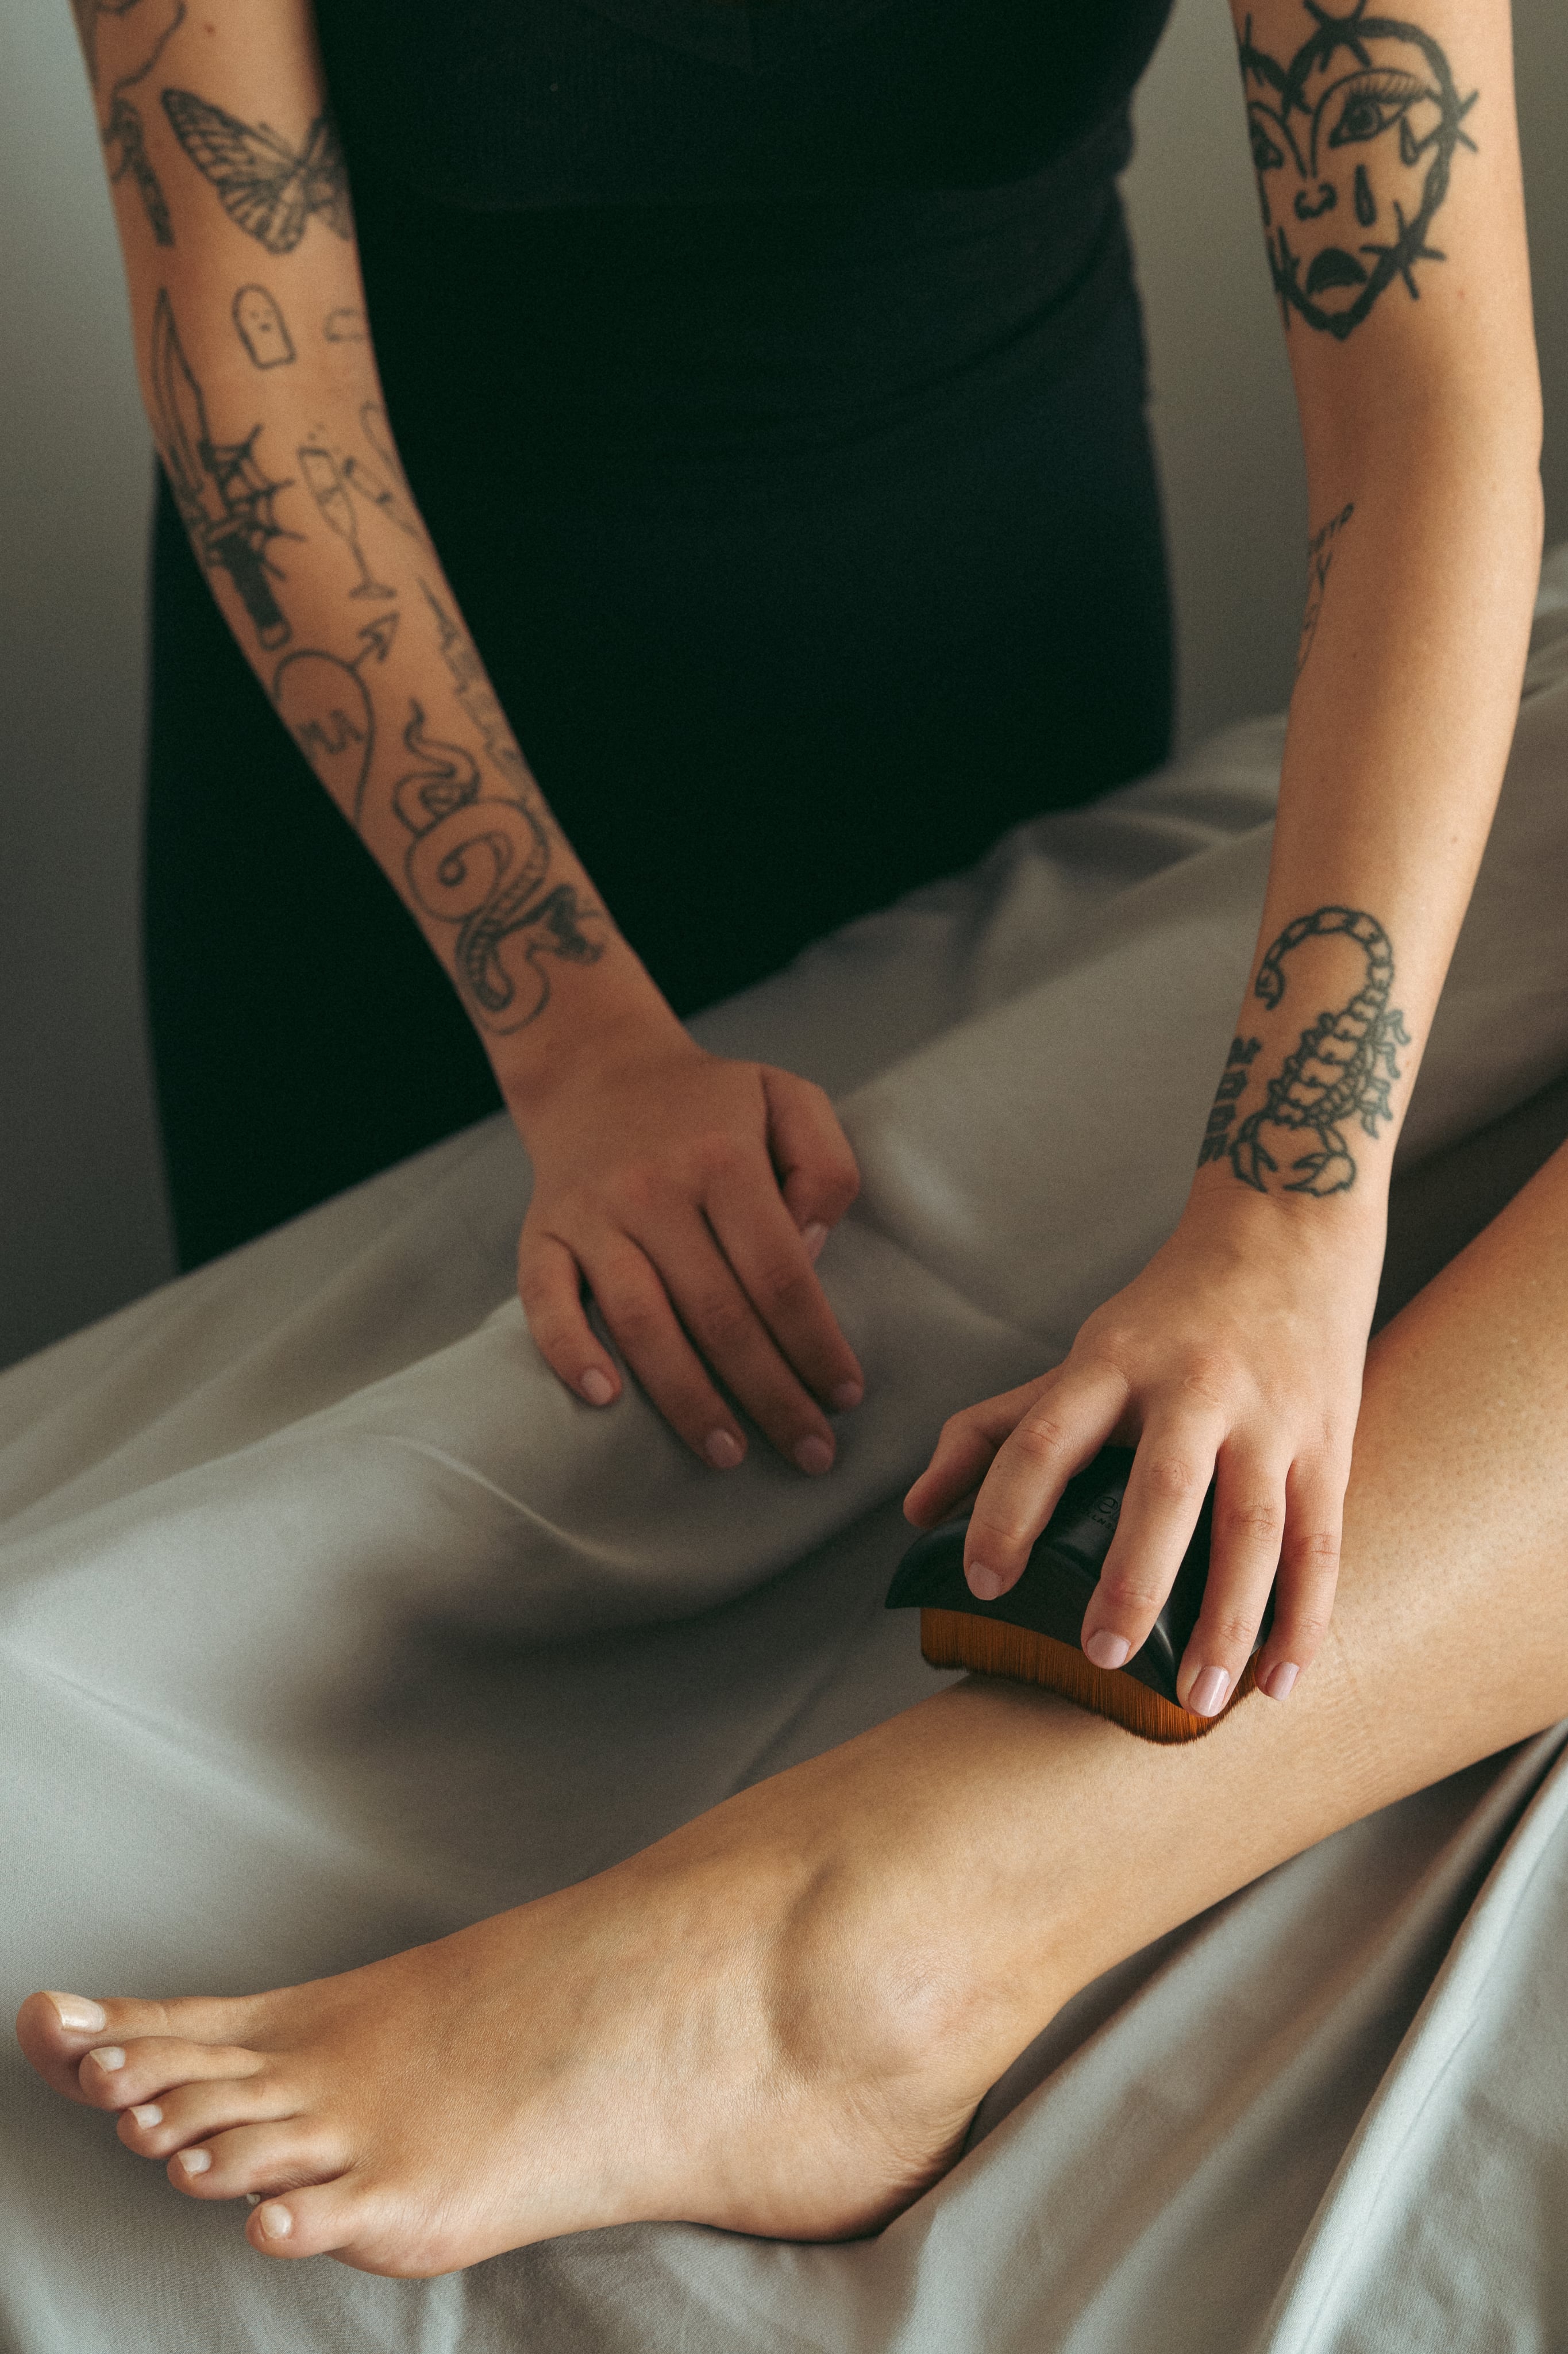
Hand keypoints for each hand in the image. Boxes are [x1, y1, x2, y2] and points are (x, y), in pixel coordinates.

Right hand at [507, 1017, 863, 1471]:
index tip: (846, 1396)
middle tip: (811, 1452)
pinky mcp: (540, 1233)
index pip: (781, 1276)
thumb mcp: (790, 1099)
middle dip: (771, 1395)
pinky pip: (545, 1302)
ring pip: (642, 1324)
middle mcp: (654, 1189)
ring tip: (729, 1454)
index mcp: (723, 1160)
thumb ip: (825, 1167)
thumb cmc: (710, 1102)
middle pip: (720, 1316)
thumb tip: (813, 1249)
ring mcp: (591, 1215)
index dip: (817, 1345)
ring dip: (688, 1400)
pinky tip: (607, 1401)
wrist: (597, 1068)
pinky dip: (571, 1353)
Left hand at [903, 1190, 1382, 1713]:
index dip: (1004, 1511)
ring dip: (1230, 1623)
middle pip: (1164, 1490)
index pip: (1044, 1439)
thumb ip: (998, 1429)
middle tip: (1098, 1657)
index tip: (983, 1582)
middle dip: (1132, 1581)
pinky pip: (1321, 1542)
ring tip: (1197, 1701)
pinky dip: (1303, 1618)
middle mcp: (1194, 1387)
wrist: (1288, 1228)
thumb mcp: (1083, 1353)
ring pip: (1255, 1529)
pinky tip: (1278, 1680)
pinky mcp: (1330, 1441)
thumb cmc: (1169, 1312)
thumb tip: (916, 1512)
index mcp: (1113, 1362)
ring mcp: (1271, 1416)